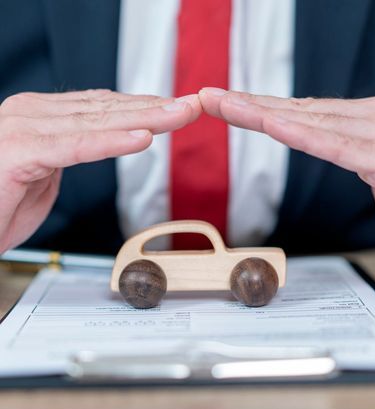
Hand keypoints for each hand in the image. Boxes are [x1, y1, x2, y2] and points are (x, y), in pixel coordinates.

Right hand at [0, 89, 200, 251]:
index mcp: (41, 118)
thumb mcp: (45, 174)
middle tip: (192, 105)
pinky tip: (143, 137)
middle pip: (107, 109)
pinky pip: (76, 146)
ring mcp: (25, 129)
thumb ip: (69, 153)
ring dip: (145, 118)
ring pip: (98, 122)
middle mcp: (33, 115)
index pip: (102, 108)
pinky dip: (112, 142)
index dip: (143, 108)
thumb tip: (97, 142)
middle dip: (155, 108)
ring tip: (180, 115)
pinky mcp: (20, 152)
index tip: (176, 109)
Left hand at [200, 87, 374, 214]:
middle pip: (294, 112)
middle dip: (245, 105)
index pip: (302, 116)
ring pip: (305, 122)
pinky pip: (335, 146)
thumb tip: (363, 171)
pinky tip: (269, 123)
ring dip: (256, 112)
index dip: (261, 110)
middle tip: (206, 96)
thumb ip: (372, 168)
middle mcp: (365, 123)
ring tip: (218, 103)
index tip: (228, 105)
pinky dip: (299, 134)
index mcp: (363, 126)